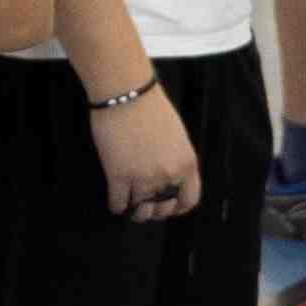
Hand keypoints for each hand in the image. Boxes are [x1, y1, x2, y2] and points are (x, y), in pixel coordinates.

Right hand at [88, 81, 200, 218]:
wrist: (127, 93)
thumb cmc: (151, 106)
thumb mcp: (177, 136)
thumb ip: (176, 158)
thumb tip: (168, 175)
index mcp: (187, 164)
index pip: (189, 200)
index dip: (178, 207)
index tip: (169, 207)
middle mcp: (168, 175)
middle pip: (163, 209)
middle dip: (154, 211)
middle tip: (146, 207)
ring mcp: (143, 178)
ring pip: (140, 210)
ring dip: (135, 211)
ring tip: (131, 207)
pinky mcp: (118, 176)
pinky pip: (118, 203)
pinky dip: (117, 206)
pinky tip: (116, 202)